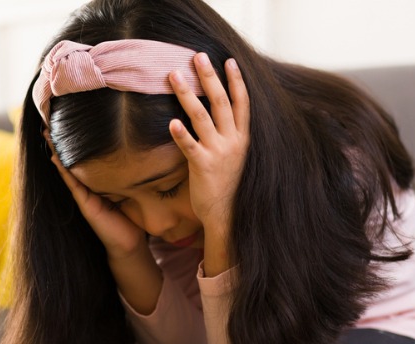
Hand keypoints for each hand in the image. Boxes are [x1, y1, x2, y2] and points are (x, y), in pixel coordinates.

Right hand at [45, 130, 147, 259]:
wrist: (131, 242)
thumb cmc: (133, 215)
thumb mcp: (131, 186)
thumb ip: (129, 171)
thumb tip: (138, 146)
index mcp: (98, 180)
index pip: (85, 156)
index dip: (75, 139)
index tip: (66, 119)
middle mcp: (87, 186)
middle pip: (72, 159)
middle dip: (60, 141)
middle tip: (50, 120)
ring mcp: (84, 195)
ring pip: (67, 169)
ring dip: (56, 152)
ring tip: (46, 134)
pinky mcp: (86, 204)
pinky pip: (72, 183)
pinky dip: (64, 170)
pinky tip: (56, 158)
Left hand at [168, 54, 249, 233]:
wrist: (227, 216)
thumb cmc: (227, 186)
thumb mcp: (234, 157)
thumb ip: (228, 136)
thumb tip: (216, 117)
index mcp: (242, 139)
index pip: (243, 104)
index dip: (237, 81)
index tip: (229, 61)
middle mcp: (233, 142)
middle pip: (221, 102)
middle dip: (209, 77)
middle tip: (197, 56)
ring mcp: (219, 153)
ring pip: (202, 117)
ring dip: (187, 94)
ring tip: (174, 75)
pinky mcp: (203, 167)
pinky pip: (190, 147)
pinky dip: (181, 134)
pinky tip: (172, 122)